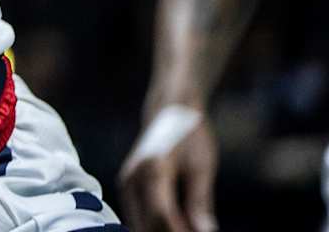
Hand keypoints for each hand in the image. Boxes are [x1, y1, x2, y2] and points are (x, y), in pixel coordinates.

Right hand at [118, 105, 216, 231]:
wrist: (168, 110)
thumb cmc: (188, 134)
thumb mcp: (201, 167)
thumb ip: (200, 202)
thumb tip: (204, 231)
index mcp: (153, 169)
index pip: (162, 215)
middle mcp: (132, 177)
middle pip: (146, 223)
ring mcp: (126, 182)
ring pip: (139, 222)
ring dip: (160, 231)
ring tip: (188, 229)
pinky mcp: (127, 185)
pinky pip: (138, 214)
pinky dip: (155, 225)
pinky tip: (177, 225)